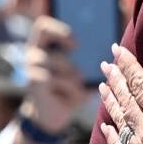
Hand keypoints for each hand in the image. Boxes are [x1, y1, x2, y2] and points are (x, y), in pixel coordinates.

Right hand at [20, 17, 88, 143]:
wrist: (52, 117)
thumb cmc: (69, 92)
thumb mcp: (80, 73)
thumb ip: (87, 60)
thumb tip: (112, 51)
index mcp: (43, 46)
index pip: (43, 25)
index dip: (60, 29)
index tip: (77, 44)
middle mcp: (33, 52)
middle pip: (43, 30)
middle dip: (64, 37)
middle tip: (77, 51)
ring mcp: (30, 66)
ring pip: (59, 60)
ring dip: (74, 75)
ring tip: (79, 86)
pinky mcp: (33, 80)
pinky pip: (57, 78)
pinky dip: (70, 88)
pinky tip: (70, 97)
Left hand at [99, 46, 142, 143]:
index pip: (140, 82)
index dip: (128, 64)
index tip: (117, 49)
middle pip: (125, 98)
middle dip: (116, 78)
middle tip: (106, 63)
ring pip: (118, 120)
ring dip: (110, 100)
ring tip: (102, 85)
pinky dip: (110, 133)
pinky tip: (105, 126)